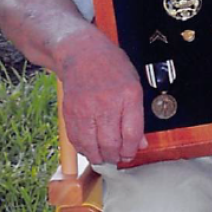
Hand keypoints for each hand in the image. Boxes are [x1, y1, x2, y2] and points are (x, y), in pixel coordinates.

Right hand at [59, 30, 146, 164]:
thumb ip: (137, 116)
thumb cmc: (111, 67)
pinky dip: (83, 148)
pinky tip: (89, 148)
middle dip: (115, 157)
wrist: (81, 53)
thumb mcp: (133, 85)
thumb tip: (141, 143)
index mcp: (128, 94)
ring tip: (103, 157)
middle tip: (117, 158)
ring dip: (99, 157)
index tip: (130, 154)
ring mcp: (86, 108)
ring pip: (92, 145)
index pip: (131, 133)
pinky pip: (76, 139)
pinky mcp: (70, 112)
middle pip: (111, 143)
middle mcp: (106, 102)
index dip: (131, 150)